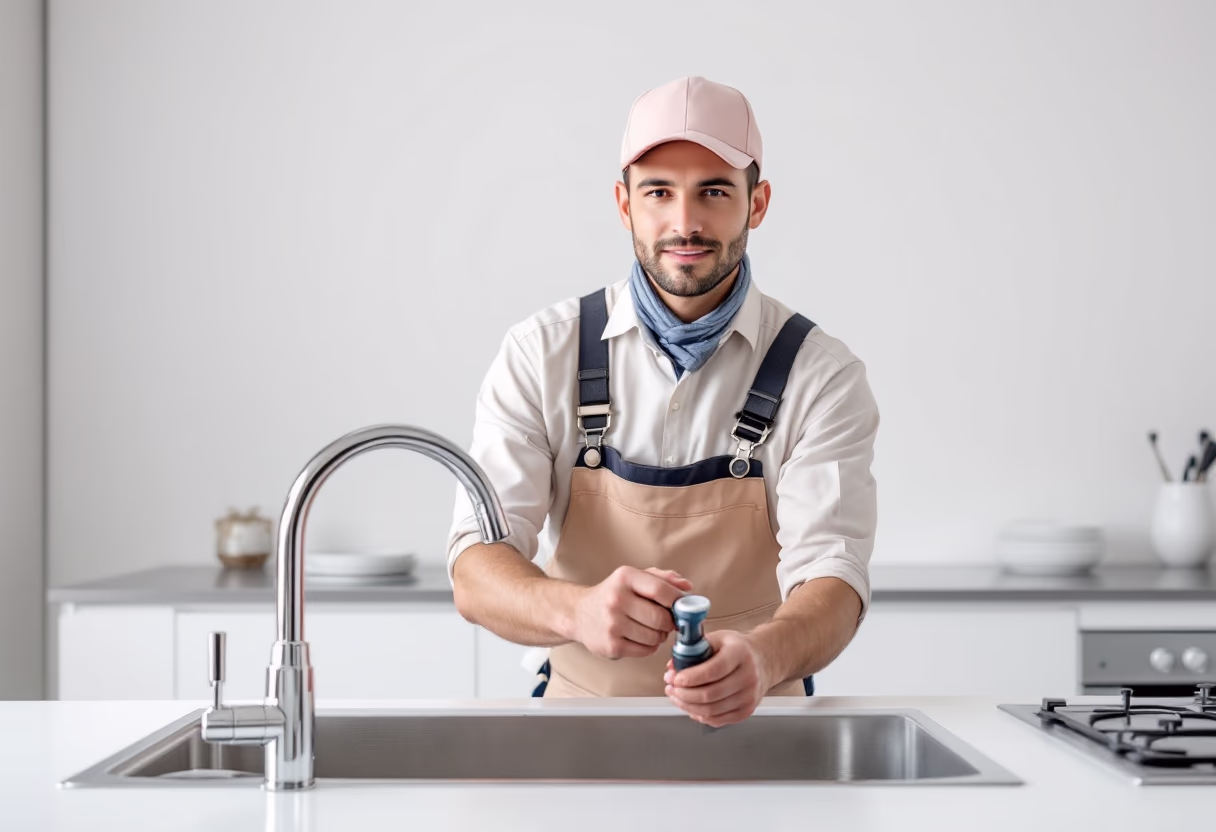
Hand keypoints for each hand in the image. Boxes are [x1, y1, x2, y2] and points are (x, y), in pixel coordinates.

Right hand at [572, 566, 691, 658]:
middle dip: (670, 623)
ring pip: (655, 637)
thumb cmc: (613, 594)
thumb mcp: (634, 578)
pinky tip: (640, 638)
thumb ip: (663, 578)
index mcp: (625, 577)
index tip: (683, 607)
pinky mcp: (611, 645)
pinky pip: (645, 651)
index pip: (661, 590)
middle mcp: (617, 599)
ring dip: (660, 636)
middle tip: (667, 622)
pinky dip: (649, 647)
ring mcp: (612, 624)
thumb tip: (687, 587)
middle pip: (661, 618)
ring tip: (651, 629)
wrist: (579, 613)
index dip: (678, 601)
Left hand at [664, 630, 769, 726]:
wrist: (763, 661)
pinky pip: (718, 720)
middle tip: (670, 688)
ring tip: (676, 697)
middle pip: (710, 694)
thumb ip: (694, 649)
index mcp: (740, 653)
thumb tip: (672, 666)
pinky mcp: (746, 711)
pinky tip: (691, 706)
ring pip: (711, 710)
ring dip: (687, 706)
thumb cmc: (736, 649)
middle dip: (683, 694)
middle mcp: (748, 676)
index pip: (713, 670)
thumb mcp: (717, 638)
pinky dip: (699, 716)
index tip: (673, 678)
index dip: (690, 677)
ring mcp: (749, 696)